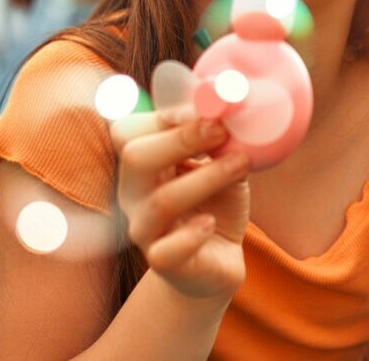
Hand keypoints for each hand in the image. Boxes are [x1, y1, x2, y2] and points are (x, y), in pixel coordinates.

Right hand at [114, 114, 249, 302]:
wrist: (217, 261)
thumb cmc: (214, 202)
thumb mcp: (220, 163)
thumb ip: (219, 140)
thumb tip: (227, 108)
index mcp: (142, 162)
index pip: (128, 130)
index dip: (164, 115)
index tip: (206, 108)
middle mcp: (134, 192)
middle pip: (136, 157)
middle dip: (181, 138)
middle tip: (221, 130)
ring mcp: (144, 229)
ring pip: (161, 201)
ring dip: (205, 178)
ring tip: (240, 164)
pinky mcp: (162, 262)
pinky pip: (166, 251)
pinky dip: (189, 235)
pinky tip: (210, 223)